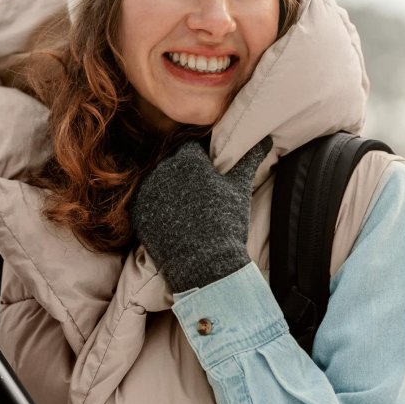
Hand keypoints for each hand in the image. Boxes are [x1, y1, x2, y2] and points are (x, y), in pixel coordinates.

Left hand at [130, 136, 272, 292]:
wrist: (204, 263)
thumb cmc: (226, 222)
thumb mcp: (240, 188)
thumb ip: (249, 159)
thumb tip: (266, 140)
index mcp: (188, 158)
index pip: (192, 149)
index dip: (201, 161)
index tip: (208, 176)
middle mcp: (163, 169)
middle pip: (172, 164)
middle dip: (183, 175)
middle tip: (197, 196)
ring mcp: (147, 191)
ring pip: (157, 183)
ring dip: (167, 191)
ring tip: (184, 211)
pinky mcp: (138, 212)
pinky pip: (145, 204)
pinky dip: (155, 209)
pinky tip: (170, 221)